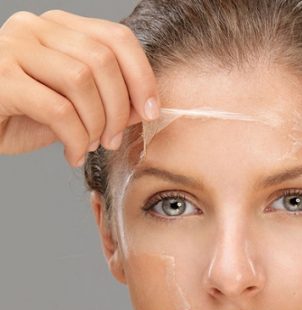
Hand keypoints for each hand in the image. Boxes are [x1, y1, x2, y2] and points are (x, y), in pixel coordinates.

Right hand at [0, 9, 159, 166]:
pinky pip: (57, 109)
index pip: (117, 37)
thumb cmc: (25, 114)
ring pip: (81, 81)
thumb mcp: (74, 103)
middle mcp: (34, 28)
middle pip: (102, 60)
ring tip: (92, 145)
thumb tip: (147, 107)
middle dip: (119, 108)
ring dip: (97, 123)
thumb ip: (107, 98)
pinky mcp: (0, 80)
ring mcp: (12, 49)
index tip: (151, 111)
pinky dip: (76, 138)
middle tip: (114, 138)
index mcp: (59, 27)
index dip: (142, 76)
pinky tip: (74, 154)